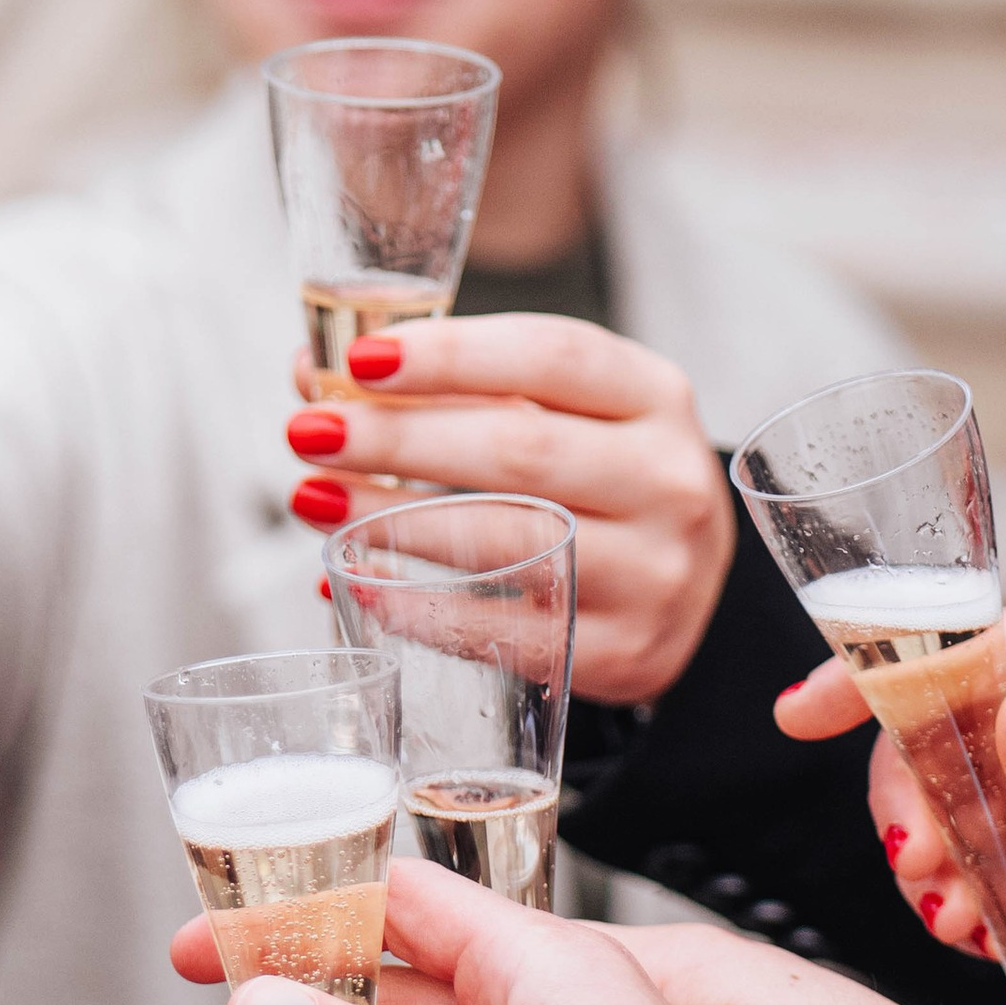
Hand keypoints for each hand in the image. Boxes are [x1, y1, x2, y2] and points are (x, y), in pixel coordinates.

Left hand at [283, 315, 733, 701]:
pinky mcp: (623, 651)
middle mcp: (666, 481)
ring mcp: (653, 572)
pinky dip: (419, 609)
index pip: (552, 357)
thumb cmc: (600, 478)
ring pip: (510, 542)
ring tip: (315, 500)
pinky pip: (505, 632)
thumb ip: (453, 385)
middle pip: (521, 450)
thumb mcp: (561, 411)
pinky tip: (357, 582)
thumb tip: (315, 374)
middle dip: (400, 439)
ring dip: (395, 521)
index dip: (451, 354)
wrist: (695, 588)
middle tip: (310, 432)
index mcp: (653, 395)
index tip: (359, 359)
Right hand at [781, 609, 1005, 1004]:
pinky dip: (968, 905)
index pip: (967, 648)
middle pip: (935, 735)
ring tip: (953, 914)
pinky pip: (991, 873)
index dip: (879, 674)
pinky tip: (980, 934)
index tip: (807, 711)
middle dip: (905, 797)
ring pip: (953, 810)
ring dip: (931, 862)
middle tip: (921, 864)